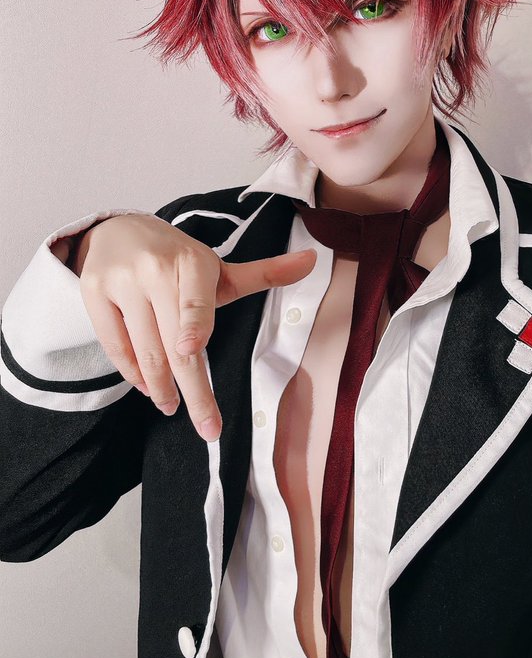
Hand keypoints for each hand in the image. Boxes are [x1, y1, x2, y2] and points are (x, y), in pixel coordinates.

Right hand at [76, 213, 315, 440]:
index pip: (195, 300)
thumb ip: (263, 273)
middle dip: (193, 390)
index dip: (192, 324)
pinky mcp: (93, 293)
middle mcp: (153, 269)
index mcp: (191, 261)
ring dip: (161, 387)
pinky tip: (148, 388)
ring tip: (173, 407)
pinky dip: (133, 372)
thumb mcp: (216, 268)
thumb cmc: (176, 258)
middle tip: (208, 427)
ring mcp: (120, 281)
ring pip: (143, 349)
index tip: (191, 349)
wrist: (117, 230)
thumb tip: (312, 262)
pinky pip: (114, 345)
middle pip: (173, 341)